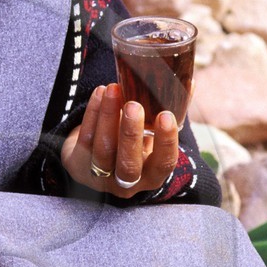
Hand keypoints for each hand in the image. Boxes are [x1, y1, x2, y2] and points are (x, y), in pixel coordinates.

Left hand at [61, 83, 180, 198]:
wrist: (98, 155)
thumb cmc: (134, 142)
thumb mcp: (152, 133)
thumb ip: (169, 112)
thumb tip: (188, 83)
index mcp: (152, 175)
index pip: (163, 164)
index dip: (165, 142)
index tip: (166, 115)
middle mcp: (127, 183)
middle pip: (128, 165)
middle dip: (130, 134)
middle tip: (133, 105)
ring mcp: (99, 178)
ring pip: (103, 151)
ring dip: (107, 117)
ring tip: (113, 89)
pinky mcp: (78, 166)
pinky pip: (85, 139)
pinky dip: (92, 113)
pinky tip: (100, 93)